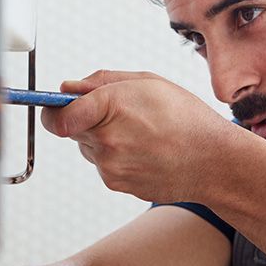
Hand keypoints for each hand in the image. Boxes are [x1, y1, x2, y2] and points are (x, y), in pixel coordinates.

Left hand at [40, 69, 232, 203]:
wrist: (213, 162)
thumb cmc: (187, 119)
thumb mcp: (148, 82)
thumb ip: (102, 82)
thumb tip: (69, 88)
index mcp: (111, 107)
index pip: (57, 116)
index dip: (52, 109)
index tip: (54, 106)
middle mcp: (106, 141)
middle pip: (70, 129)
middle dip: (85, 118)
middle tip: (118, 113)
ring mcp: (110, 166)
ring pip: (87, 147)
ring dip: (102, 138)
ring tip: (139, 133)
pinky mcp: (116, 183)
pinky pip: (103, 164)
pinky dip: (115, 156)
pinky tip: (143, 150)